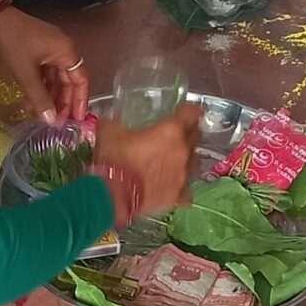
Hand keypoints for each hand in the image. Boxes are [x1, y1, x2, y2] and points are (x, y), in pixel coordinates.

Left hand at [0, 5, 87, 124]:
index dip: (80, 101)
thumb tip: (52, 121)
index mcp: (66, 51)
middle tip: (58, 124)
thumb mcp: (26, 74)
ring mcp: (49, 48)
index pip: (81, 80)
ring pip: (55, 78)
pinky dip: (40, 86)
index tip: (77, 120)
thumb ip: (40, 99)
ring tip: (43, 117)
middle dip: (63, 102)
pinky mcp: (36, 49)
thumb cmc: (12, 43)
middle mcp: (62, 49)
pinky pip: (43, 72)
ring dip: (50, 96)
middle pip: (68, 80)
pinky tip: (32, 102)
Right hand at [94, 103, 201, 223]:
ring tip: (172, 161)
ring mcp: (182, 174)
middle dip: (188, 134)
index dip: (188, 110)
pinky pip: (186, 190)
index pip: (192, 113)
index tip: (182, 111)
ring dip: (185, 159)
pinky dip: (180, 187)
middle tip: (175, 135)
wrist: (112, 195)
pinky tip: (172, 186)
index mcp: (171, 130)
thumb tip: (111, 123)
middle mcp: (182, 151)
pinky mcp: (177, 195)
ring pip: (194, 162)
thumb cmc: (113, 158)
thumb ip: (116, 123)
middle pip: (196, 137)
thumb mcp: (109, 131)